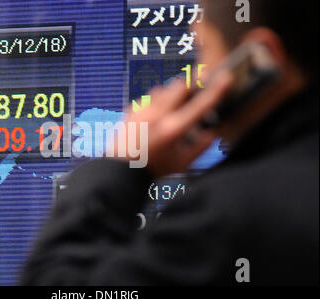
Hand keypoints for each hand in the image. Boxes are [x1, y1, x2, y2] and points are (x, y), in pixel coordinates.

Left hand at [112, 72, 232, 176]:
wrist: (120, 170)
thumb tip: (214, 132)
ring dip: (172, 94)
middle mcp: (157, 115)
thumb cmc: (152, 168)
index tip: (226, 77)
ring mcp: (142, 110)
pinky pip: (148, 98)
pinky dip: (156, 102)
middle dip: (191, 85)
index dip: (217, 89)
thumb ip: (202, 146)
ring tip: (174, 108)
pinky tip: (156, 117)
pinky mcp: (131, 110)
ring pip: (163, 89)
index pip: (201, 103)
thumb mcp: (182, 162)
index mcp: (173, 129)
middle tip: (197, 92)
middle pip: (180, 84)